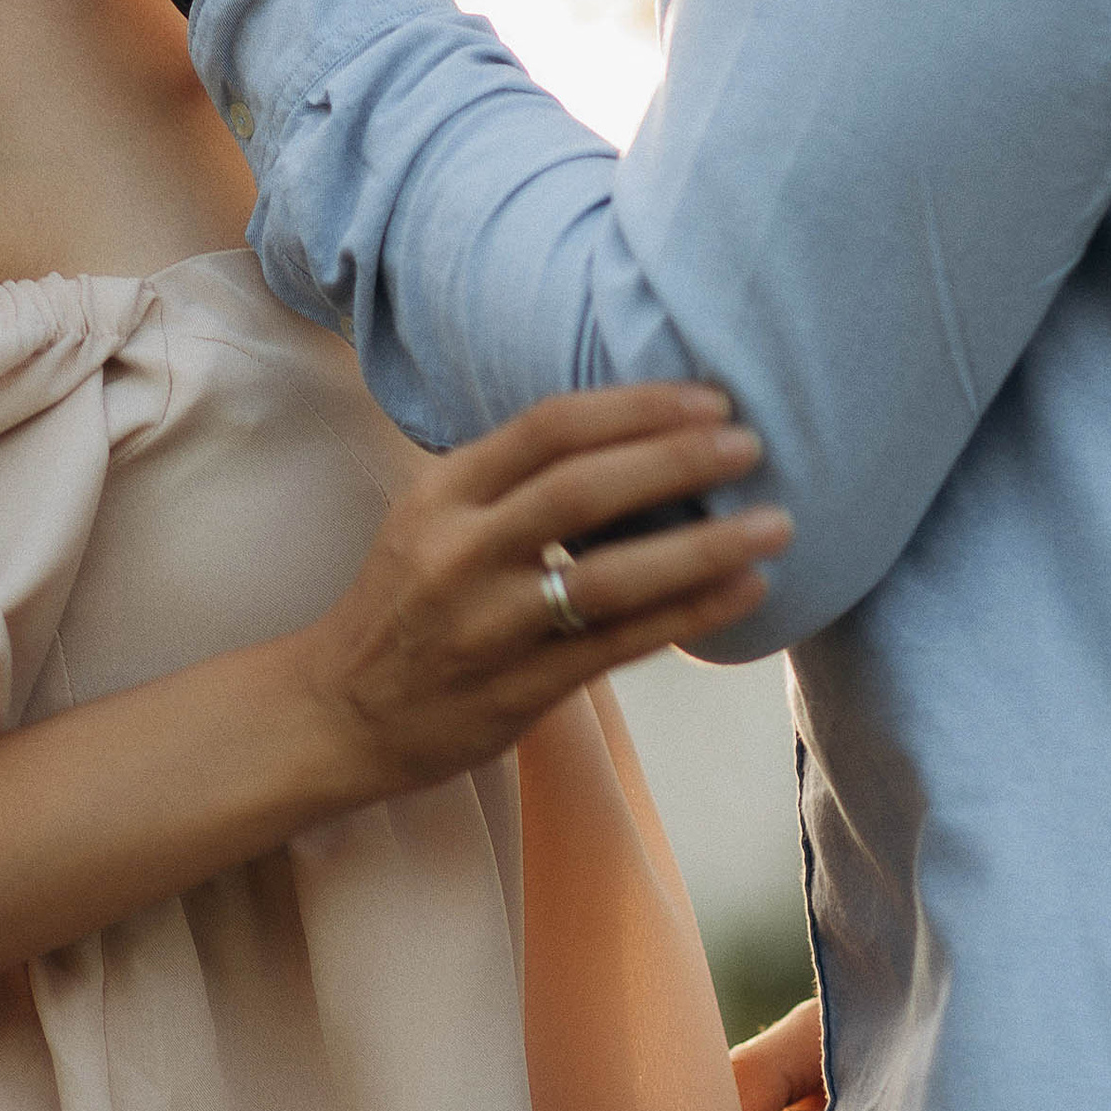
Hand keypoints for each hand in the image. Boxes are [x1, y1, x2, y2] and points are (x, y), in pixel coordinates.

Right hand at [294, 389, 789, 806]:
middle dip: (676, 460)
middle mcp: (460, 552)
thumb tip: (639, 438)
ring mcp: (488, 626)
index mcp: (443, 493)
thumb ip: (515, 482)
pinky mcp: (517, 691)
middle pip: (582, 490)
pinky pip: (618, 646)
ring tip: (774, 524)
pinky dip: (688, 615)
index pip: (549, 428)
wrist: (336, 712)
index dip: (635, 407)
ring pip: (609, 577)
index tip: (708, 398)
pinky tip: (743, 592)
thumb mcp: (433, 518)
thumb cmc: (406, 603)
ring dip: (703, 546)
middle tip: (752, 444)